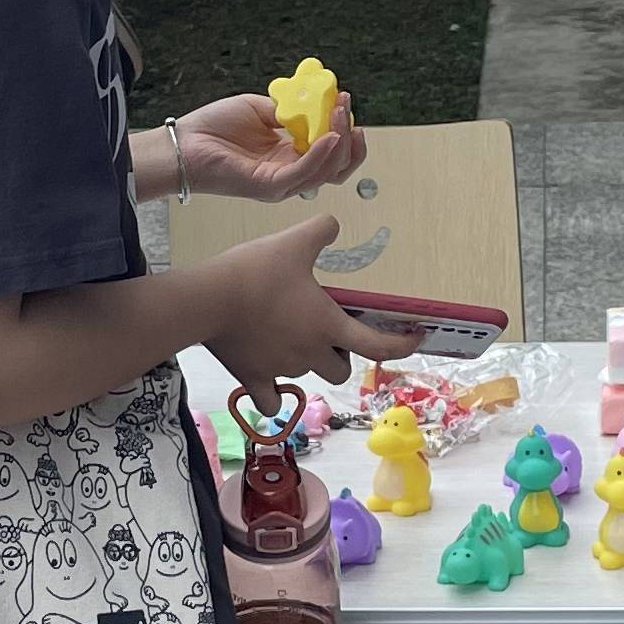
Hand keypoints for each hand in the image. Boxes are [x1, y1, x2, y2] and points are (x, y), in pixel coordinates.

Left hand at [172, 86, 365, 200]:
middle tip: (347, 109)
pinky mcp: (269, 186)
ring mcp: (281, 183)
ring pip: (326, 172)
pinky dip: (322, 155)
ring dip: (340, 142)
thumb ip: (288, 110)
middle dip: (350, 139)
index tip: (344, 102)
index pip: (330, 151)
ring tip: (340, 115)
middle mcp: (289, 172)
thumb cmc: (213, 128)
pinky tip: (330, 135)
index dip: (343, 129)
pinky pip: (304, 173)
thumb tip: (313, 103)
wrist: (184, 143)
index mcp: (289, 155)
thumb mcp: (259, 109)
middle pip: (336, 167)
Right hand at [204, 213, 417, 408]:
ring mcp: (282, 369)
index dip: (403, 345)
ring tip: (295, 341)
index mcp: (328, 325)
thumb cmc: (255, 272)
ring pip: (308, 376)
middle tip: (330, 332)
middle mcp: (310, 353)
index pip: (379, 346)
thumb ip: (321, 230)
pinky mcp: (253, 378)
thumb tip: (333, 224)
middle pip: (341, 367)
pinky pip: (271, 400)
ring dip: (309, 363)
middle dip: (342, 353)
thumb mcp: (293, 241)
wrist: (207, 300)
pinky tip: (270, 382)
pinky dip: (274, 394)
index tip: (416, 338)